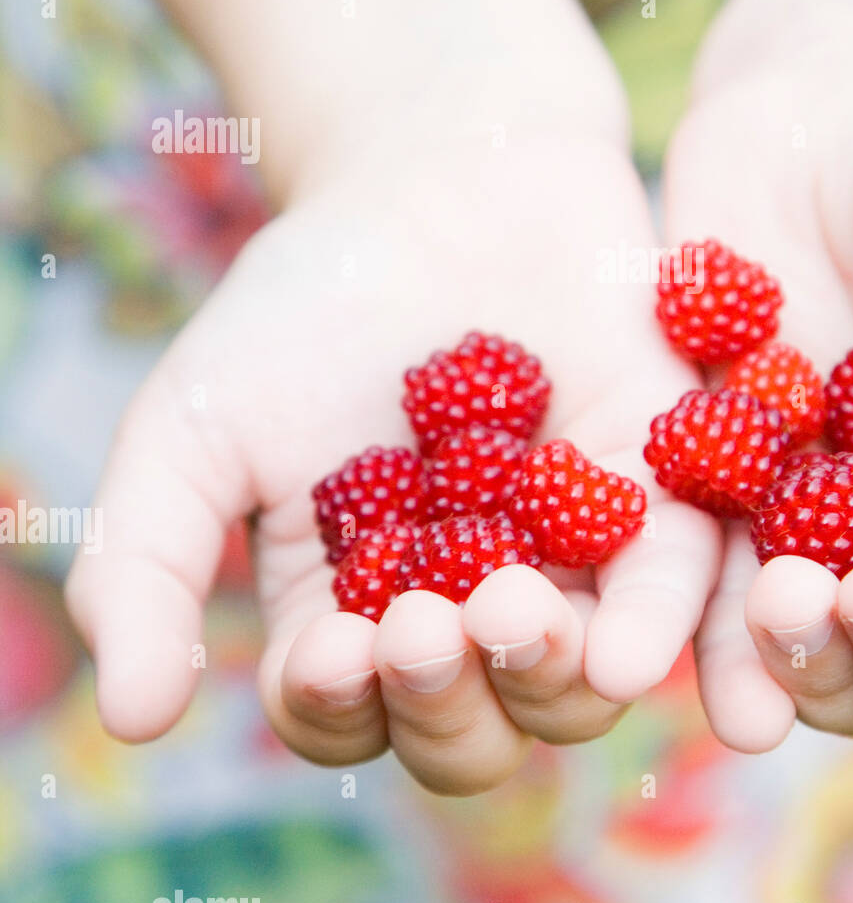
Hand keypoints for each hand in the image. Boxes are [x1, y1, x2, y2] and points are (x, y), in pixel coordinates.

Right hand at [67, 127, 717, 793]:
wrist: (435, 176)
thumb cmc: (308, 303)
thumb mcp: (196, 426)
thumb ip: (145, 565)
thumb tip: (130, 720)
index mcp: (358, 607)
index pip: (348, 712)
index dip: (337, 707)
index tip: (329, 650)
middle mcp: (467, 603)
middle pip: (472, 727)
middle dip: (447, 704)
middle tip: (422, 629)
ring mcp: (571, 557)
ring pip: (572, 685)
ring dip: (541, 680)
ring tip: (505, 610)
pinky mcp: (658, 493)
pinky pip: (672, 586)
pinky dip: (652, 630)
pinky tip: (622, 649)